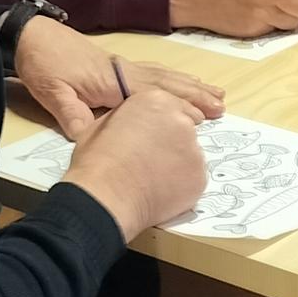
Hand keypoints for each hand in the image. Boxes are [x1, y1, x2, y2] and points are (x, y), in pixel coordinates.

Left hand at [16, 16, 223, 137]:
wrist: (30, 35)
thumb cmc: (42, 64)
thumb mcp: (52, 93)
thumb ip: (72, 115)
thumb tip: (89, 139)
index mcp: (112, 82)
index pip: (155, 96)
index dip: (182, 105)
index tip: (206, 115)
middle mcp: (123, 72)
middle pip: (166, 84)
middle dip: (195, 94)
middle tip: (222, 104)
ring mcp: (120, 66)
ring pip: (162, 75)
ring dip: (188, 84)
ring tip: (212, 92)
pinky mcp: (114, 64)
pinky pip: (152, 71)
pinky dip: (170, 76)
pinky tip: (178, 80)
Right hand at [62, 86, 210, 238]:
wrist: (106, 195)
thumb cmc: (97, 160)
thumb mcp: (103, 124)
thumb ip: (128, 119)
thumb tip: (131, 125)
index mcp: (156, 101)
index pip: (172, 107)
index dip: (163, 125)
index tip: (156, 139)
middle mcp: (181, 120)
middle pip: (184, 130)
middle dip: (171, 143)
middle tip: (151, 161)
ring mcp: (194, 149)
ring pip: (190, 156)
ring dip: (177, 165)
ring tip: (152, 180)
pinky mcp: (200, 177)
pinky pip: (192, 179)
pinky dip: (181, 186)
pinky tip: (160, 192)